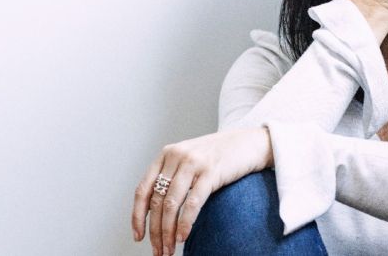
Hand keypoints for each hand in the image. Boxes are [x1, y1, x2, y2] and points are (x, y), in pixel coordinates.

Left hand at [132, 127, 272, 255]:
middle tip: (158, 251)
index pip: (143, 189)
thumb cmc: (219, 155)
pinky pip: (192, 203)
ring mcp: (193, 163)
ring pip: (171, 204)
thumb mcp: (190, 159)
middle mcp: (176, 156)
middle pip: (156, 201)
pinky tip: (183, 236)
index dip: (137, 216)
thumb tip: (156, 211)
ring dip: (168, 231)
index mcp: (167, 154)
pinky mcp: (211, 172)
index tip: (138, 236)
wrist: (249, 142)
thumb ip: (173, 176)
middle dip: (155, 230)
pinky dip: (185, 223)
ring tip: (169, 249)